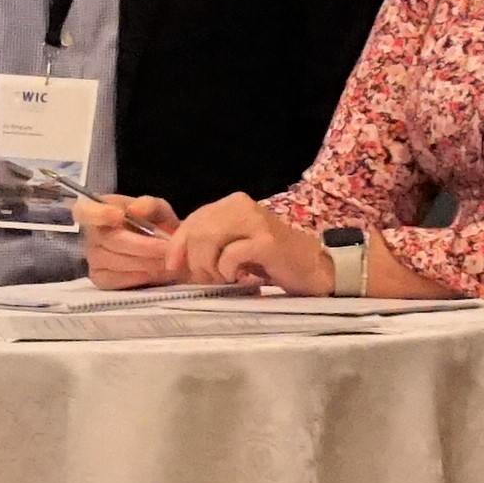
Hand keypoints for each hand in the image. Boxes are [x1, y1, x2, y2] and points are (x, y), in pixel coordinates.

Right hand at [74, 194, 184, 287]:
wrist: (167, 254)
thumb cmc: (157, 227)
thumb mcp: (159, 210)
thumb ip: (150, 205)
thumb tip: (135, 208)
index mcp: (100, 209)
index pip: (83, 210)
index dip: (98, 214)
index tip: (119, 216)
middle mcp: (91, 234)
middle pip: (110, 240)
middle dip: (142, 245)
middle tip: (168, 247)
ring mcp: (92, 258)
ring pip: (116, 261)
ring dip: (145, 262)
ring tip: (166, 259)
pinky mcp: (99, 278)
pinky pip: (117, 279)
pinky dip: (139, 276)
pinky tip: (152, 272)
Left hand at [174, 194, 305, 288]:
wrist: (311, 268)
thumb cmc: (269, 260)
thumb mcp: (232, 246)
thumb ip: (206, 244)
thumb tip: (173, 258)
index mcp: (232, 203)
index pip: (192, 220)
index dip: (177, 245)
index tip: (175, 267)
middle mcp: (242, 206)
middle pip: (197, 231)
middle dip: (196, 261)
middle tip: (210, 279)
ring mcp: (256, 221)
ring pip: (208, 239)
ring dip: (210, 267)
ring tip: (224, 278)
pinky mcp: (267, 241)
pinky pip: (229, 255)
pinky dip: (227, 270)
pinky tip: (239, 276)